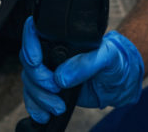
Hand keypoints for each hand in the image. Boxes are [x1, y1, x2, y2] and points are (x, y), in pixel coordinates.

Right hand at [20, 16, 143, 122]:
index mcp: (62, 38)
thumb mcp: (107, 57)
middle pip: (28, 62)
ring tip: (58, 107)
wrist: (119, 82)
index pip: (35, 32)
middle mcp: (51, 53)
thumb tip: (60, 77)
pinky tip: (44, 115)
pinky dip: (35, 108)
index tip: (36, 61)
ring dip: (39, 98)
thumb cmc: (115, 61)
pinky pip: (33, 98)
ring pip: (29, 82)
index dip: (29, 44)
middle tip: (56, 89)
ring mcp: (49, 72)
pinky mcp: (50, 90)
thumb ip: (86, 64)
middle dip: (38, 79)